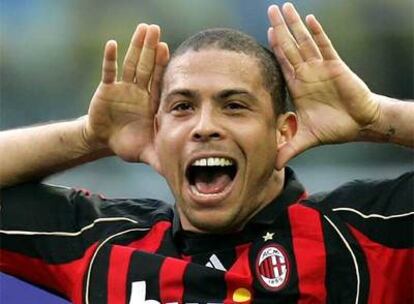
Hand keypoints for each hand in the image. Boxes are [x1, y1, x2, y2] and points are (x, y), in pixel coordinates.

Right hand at [84, 24, 168, 170]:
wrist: (106, 141)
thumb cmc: (129, 144)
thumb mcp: (147, 151)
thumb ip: (162, 159)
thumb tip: (178, 174)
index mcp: (150, 103)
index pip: (158, 81)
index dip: (162, 65)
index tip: (166, 48)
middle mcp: (139, 92)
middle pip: (146, 66)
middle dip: (150, 49)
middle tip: (155, 29)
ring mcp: (123, 89)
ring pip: (130, 64)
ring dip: (134, 47)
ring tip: (141, 29)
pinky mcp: (107, 90)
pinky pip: (108, 72)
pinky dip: (109, 59)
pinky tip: (112, 44)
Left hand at [267, 3, 380, 168]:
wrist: (358, 125)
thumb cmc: (333, 127)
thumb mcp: (305, 138)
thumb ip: (288, 148)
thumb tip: (273, 165)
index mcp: (298, 85)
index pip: (282, 62)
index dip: (273, 48)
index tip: (264, 33)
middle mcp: (308, 73)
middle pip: (290, 46)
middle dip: (280, 28)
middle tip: (270, 10)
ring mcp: (321, 67)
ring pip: (305, 42)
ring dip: (295, 25)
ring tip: (285, 7)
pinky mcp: (336, 67)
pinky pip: (326, 46)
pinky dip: (318, 33)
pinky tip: (309, 19)